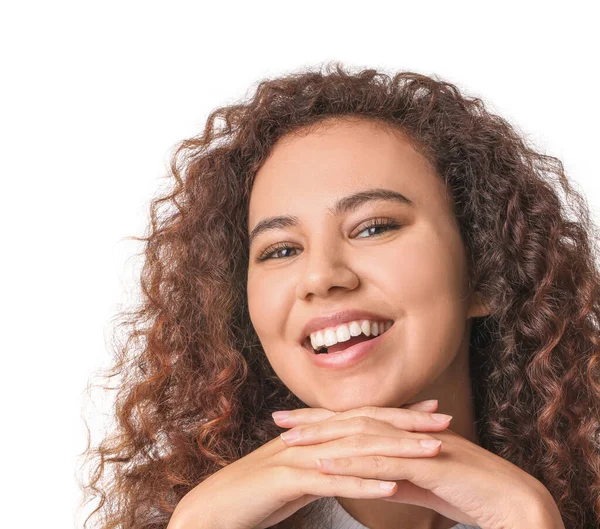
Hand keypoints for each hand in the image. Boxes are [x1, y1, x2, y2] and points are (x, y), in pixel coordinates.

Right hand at [166, 399, 450, 528]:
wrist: (213, 507)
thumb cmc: (255, 495)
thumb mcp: (295, 474)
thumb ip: (322, 464)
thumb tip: (349, 465)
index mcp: (314, 435)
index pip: (362, 418)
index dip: (397, 414)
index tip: (431, 412)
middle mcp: (310, 438)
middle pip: (365, 425)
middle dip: (407, 423)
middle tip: (444, 421)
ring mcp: (298, 457)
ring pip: (355, 450)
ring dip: (396, 451)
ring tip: (432, 453)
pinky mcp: (287, 480)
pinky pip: (331, 481)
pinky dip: (363, 484)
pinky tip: (392, 487)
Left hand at [275, 403, 562, 528]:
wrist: (514, 502)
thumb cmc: (473, 493)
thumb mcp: (427, 484)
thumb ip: (401, 477)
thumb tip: (377, 480)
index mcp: (406, 433)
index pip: (357, 422)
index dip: (324, 420)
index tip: (293, 422)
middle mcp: (408, 431)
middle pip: (352, 420)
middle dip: (313, 420)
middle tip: (278, 419)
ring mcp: (417, 444)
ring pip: (362, 436)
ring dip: (324, 437)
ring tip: (291, 440)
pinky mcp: (427, 463)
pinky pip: (383, 460)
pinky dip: (352, 461)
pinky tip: (325, 464)